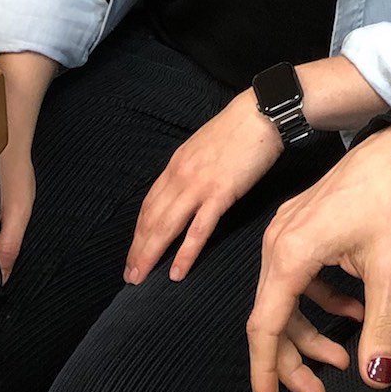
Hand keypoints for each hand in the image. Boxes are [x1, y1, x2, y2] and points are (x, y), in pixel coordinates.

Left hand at [125, 91, 283, 284]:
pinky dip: (185, 253)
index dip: (139, 231)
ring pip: (166, 226)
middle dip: (138, 249)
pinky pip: (198, 229)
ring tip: (140, 278)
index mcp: (176, 164)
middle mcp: (180, 176)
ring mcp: (199, 185)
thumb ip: (192, 168)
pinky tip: (177, 272)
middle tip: (130, 275)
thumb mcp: (204, 146)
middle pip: (151, 218)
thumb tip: (187, 186)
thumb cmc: (238, 129)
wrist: (260, 113)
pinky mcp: (220, 193)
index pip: (149, 204)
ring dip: (150, 254)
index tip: (133, 251)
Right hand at [248, 126, 390, 391]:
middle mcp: (278, 241)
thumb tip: (375, 376)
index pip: (265, 326)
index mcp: (290, 252)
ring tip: (343, 356)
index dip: (265, 370)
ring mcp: (288, 231)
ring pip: (286, 298)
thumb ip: (381, 326)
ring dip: (309, 332)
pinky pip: (300, 277)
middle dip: (293, 359)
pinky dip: (321, 301)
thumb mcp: (390, 268)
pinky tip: (354, 310)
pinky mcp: (303, 226)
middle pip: (272, 316)